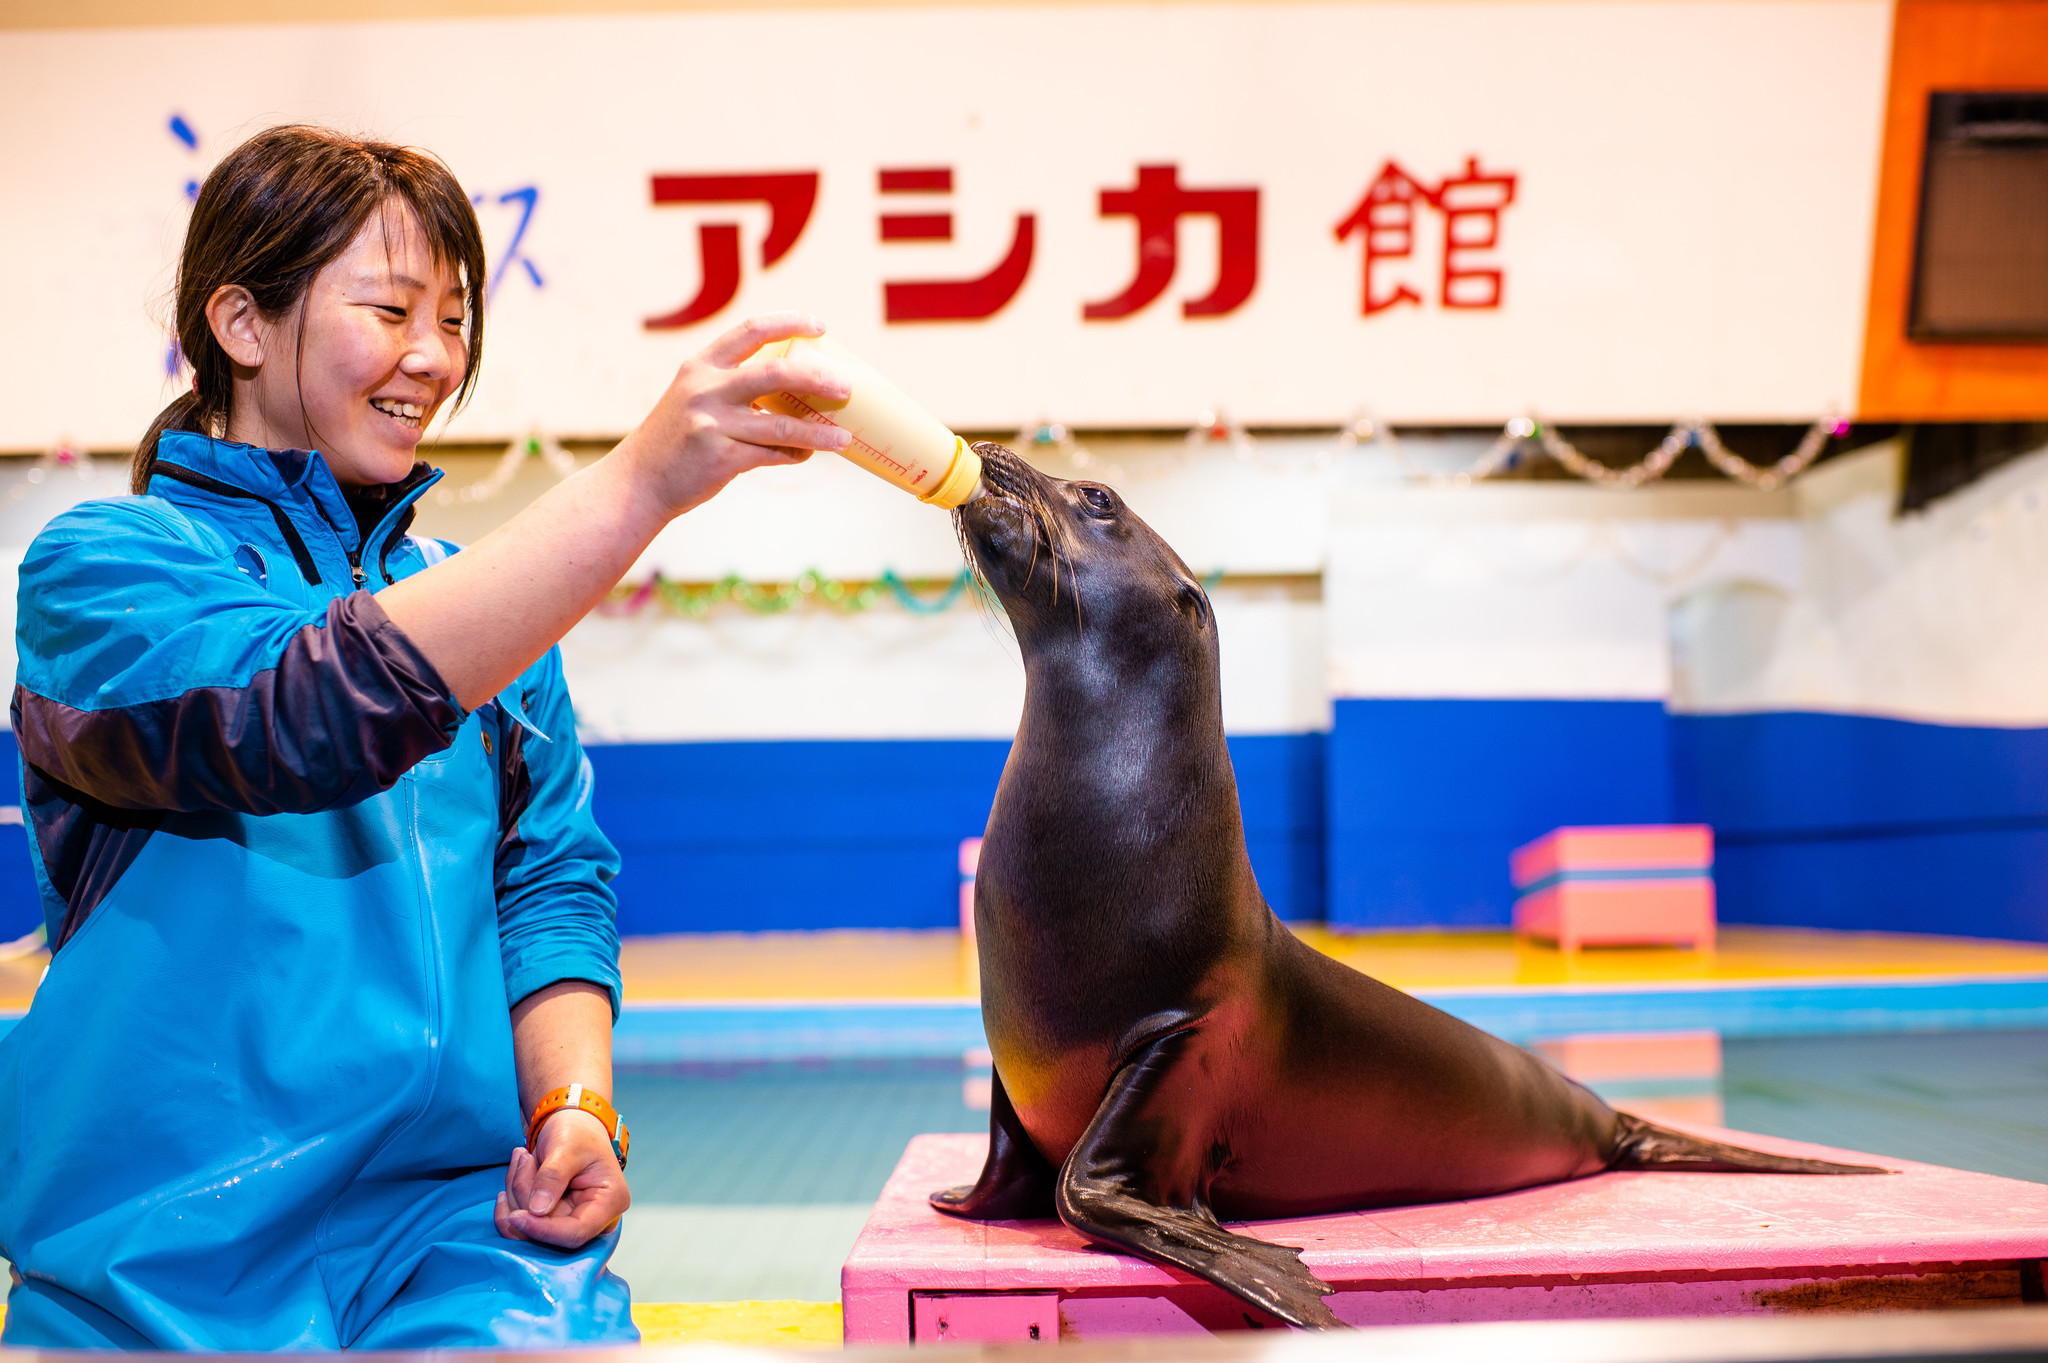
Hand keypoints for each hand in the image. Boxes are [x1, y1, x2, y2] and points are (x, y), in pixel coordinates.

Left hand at [493, 1109, 629, 1248]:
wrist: (573, 1127)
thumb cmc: (579, 1133)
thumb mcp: (567, 1147)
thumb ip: (553, 1177)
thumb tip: (537, 1210)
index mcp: (609, 1203)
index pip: (577, 1232)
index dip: (544, 1230)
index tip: (515, 1216)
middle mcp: (593, 1219)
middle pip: (549, 1231)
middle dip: (524, 1198)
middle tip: (523, 1159)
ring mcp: (571, 1221)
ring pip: (530, 1229)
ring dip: (516, 1194)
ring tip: (523, 1159)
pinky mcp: (552, 1220)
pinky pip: (523, 1224)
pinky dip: (512, 1199)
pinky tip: (516, 1173)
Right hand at [618, 311, 853, 518]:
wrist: (638, 482)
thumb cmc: (676, 439)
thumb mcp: (693, 398)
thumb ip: (731, 387)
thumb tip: (794, 388)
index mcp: (701, 365)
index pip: (751, 330)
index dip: (790, 322)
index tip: (821, 327)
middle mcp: (705, 389)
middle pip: (775, 373)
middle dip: (818, 378)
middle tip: (845, 386)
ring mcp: (713, 424)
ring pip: (782, 426)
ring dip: (819, 433)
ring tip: (844, 438)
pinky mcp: (720, 458)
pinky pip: (772, 456)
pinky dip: (794, 456)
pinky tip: (805, 455)